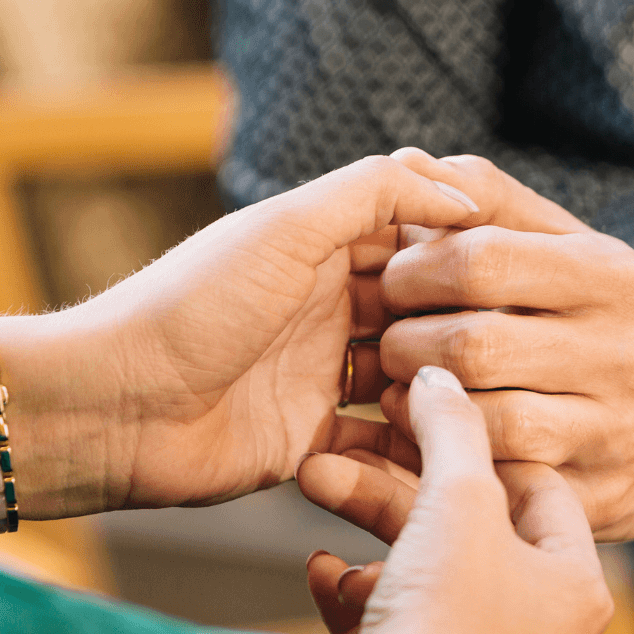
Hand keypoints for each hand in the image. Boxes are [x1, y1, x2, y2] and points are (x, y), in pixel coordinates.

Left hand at [0, 156, 482, 516]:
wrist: (114, 406)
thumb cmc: (188, 305)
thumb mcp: (285, 227)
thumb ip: (374, 193)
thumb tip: (462, 186)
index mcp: (321, 248)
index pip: (419, 241)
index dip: (468, 253)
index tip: (519, 268)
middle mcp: (327, 309)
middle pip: (425, 314)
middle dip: (465, 327)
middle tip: (512, 344)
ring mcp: (321, 377)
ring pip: (413, 381)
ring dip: (446, 389)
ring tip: (489, 396)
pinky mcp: (312, 442)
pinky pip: (382, 446)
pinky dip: (413, 446)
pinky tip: (451, 447)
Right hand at [301, 367, 612, 633]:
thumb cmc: (447, 618)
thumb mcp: (456, 497)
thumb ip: (452, 426)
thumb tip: (441, 377)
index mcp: (575, 589)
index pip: (539, 487)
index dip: (481, 439)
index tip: (432, 407)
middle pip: (470, 529)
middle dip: (399, 480)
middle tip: (358, 436)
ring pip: (427, 574)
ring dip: (370, 531)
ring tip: (320, 486)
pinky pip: (397, 625)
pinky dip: (358, 592)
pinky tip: (324, 571)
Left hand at [357, 151, 633, 540]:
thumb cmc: (608, 309)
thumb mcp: (568, 242)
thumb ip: (485, 200)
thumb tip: (405, 163)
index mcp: (609, 275)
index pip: (481, 261)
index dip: (413, 272)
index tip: (394, 283)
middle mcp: (623, 352)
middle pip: (476, 346)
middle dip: (407, 344)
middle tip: (388, 345)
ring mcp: (618, 431)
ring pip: (494, 424)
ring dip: (424, 412)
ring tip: (405, 395)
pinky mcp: (606, 498)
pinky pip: (512, 488)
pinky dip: (459, 466)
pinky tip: (437, 444)